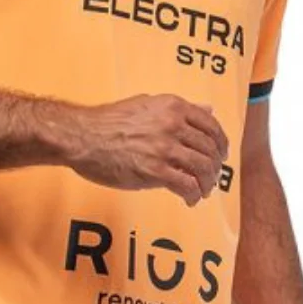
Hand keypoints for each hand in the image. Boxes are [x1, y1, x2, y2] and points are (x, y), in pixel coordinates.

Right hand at [59, 95, 228, 206]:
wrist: (82, 137)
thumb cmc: (108, 122)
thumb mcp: (147, 104)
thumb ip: (178, 109)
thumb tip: (206, 109)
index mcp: (173, 107)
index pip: (211, 126)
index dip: (220, 144)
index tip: (220, 155)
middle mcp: (173, 125)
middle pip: (210, 149)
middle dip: (214, 168)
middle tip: (211, 178)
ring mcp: (164, 148)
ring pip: (202, 169)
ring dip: (206, 184)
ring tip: (201, 191)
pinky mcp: (154, 171)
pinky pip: (186, 185)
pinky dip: (192, 195)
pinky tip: (189, 199)